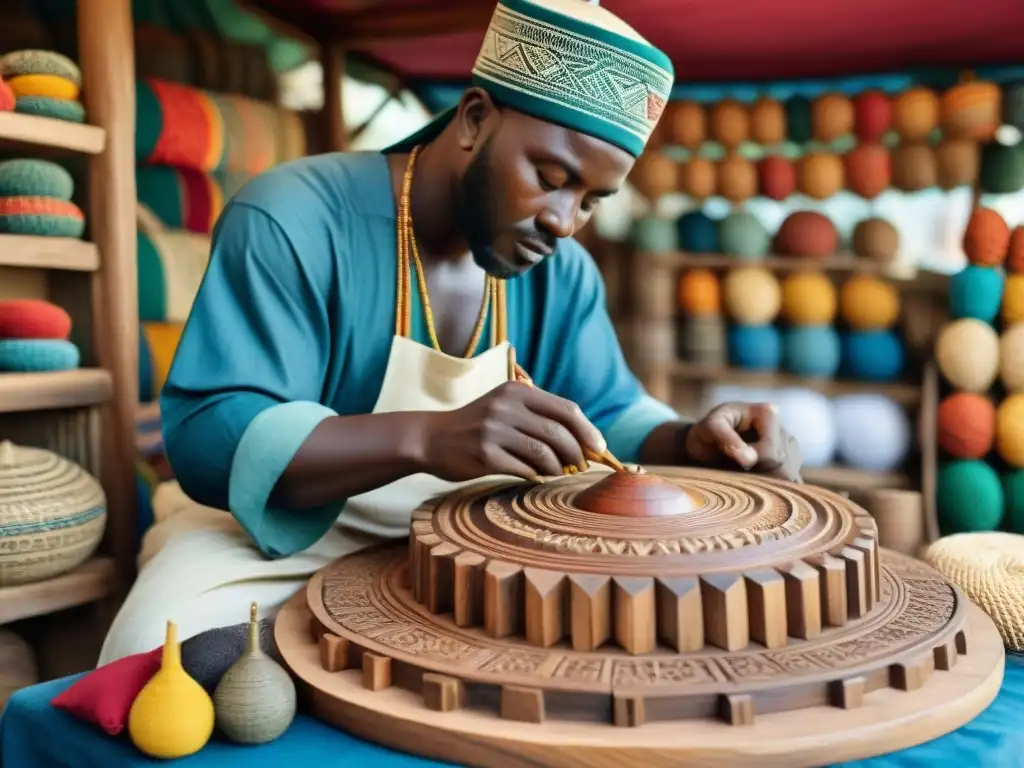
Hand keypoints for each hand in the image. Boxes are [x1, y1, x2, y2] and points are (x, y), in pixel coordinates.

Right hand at [419, 381, 605, 480]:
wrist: (431, 438)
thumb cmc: (478, 425)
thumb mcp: (505, 406)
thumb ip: (539, 415)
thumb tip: (585, 441)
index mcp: (516, 390)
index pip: (566, 409)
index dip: (588, 431)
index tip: (600, 448)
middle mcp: (506, 407)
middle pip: (559, 433)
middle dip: (577, 454)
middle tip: (581, 467)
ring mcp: (493, 431)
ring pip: (544, 453)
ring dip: (558, 468)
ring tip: (558, 472)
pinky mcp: (484, 455)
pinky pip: (524, 469)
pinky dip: (537, 475)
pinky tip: (536, 476)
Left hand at [684, 402, 802, 482]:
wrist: (706, 444)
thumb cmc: (707, 433)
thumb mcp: (709, 428)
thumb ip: (727, 439)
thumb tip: (750, 459)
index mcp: (768, 413)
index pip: (770, 452)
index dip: (751, 463)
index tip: (732, 460)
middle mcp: (784, 430)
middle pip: (783, 468)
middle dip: (759, 475)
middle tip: (735, 470)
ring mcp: (790, 449)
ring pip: (788, 478)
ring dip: (765, 483)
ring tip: (742, 473)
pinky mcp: (791, 465)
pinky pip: (790, 484)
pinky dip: (773, 489)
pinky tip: (755, 483)